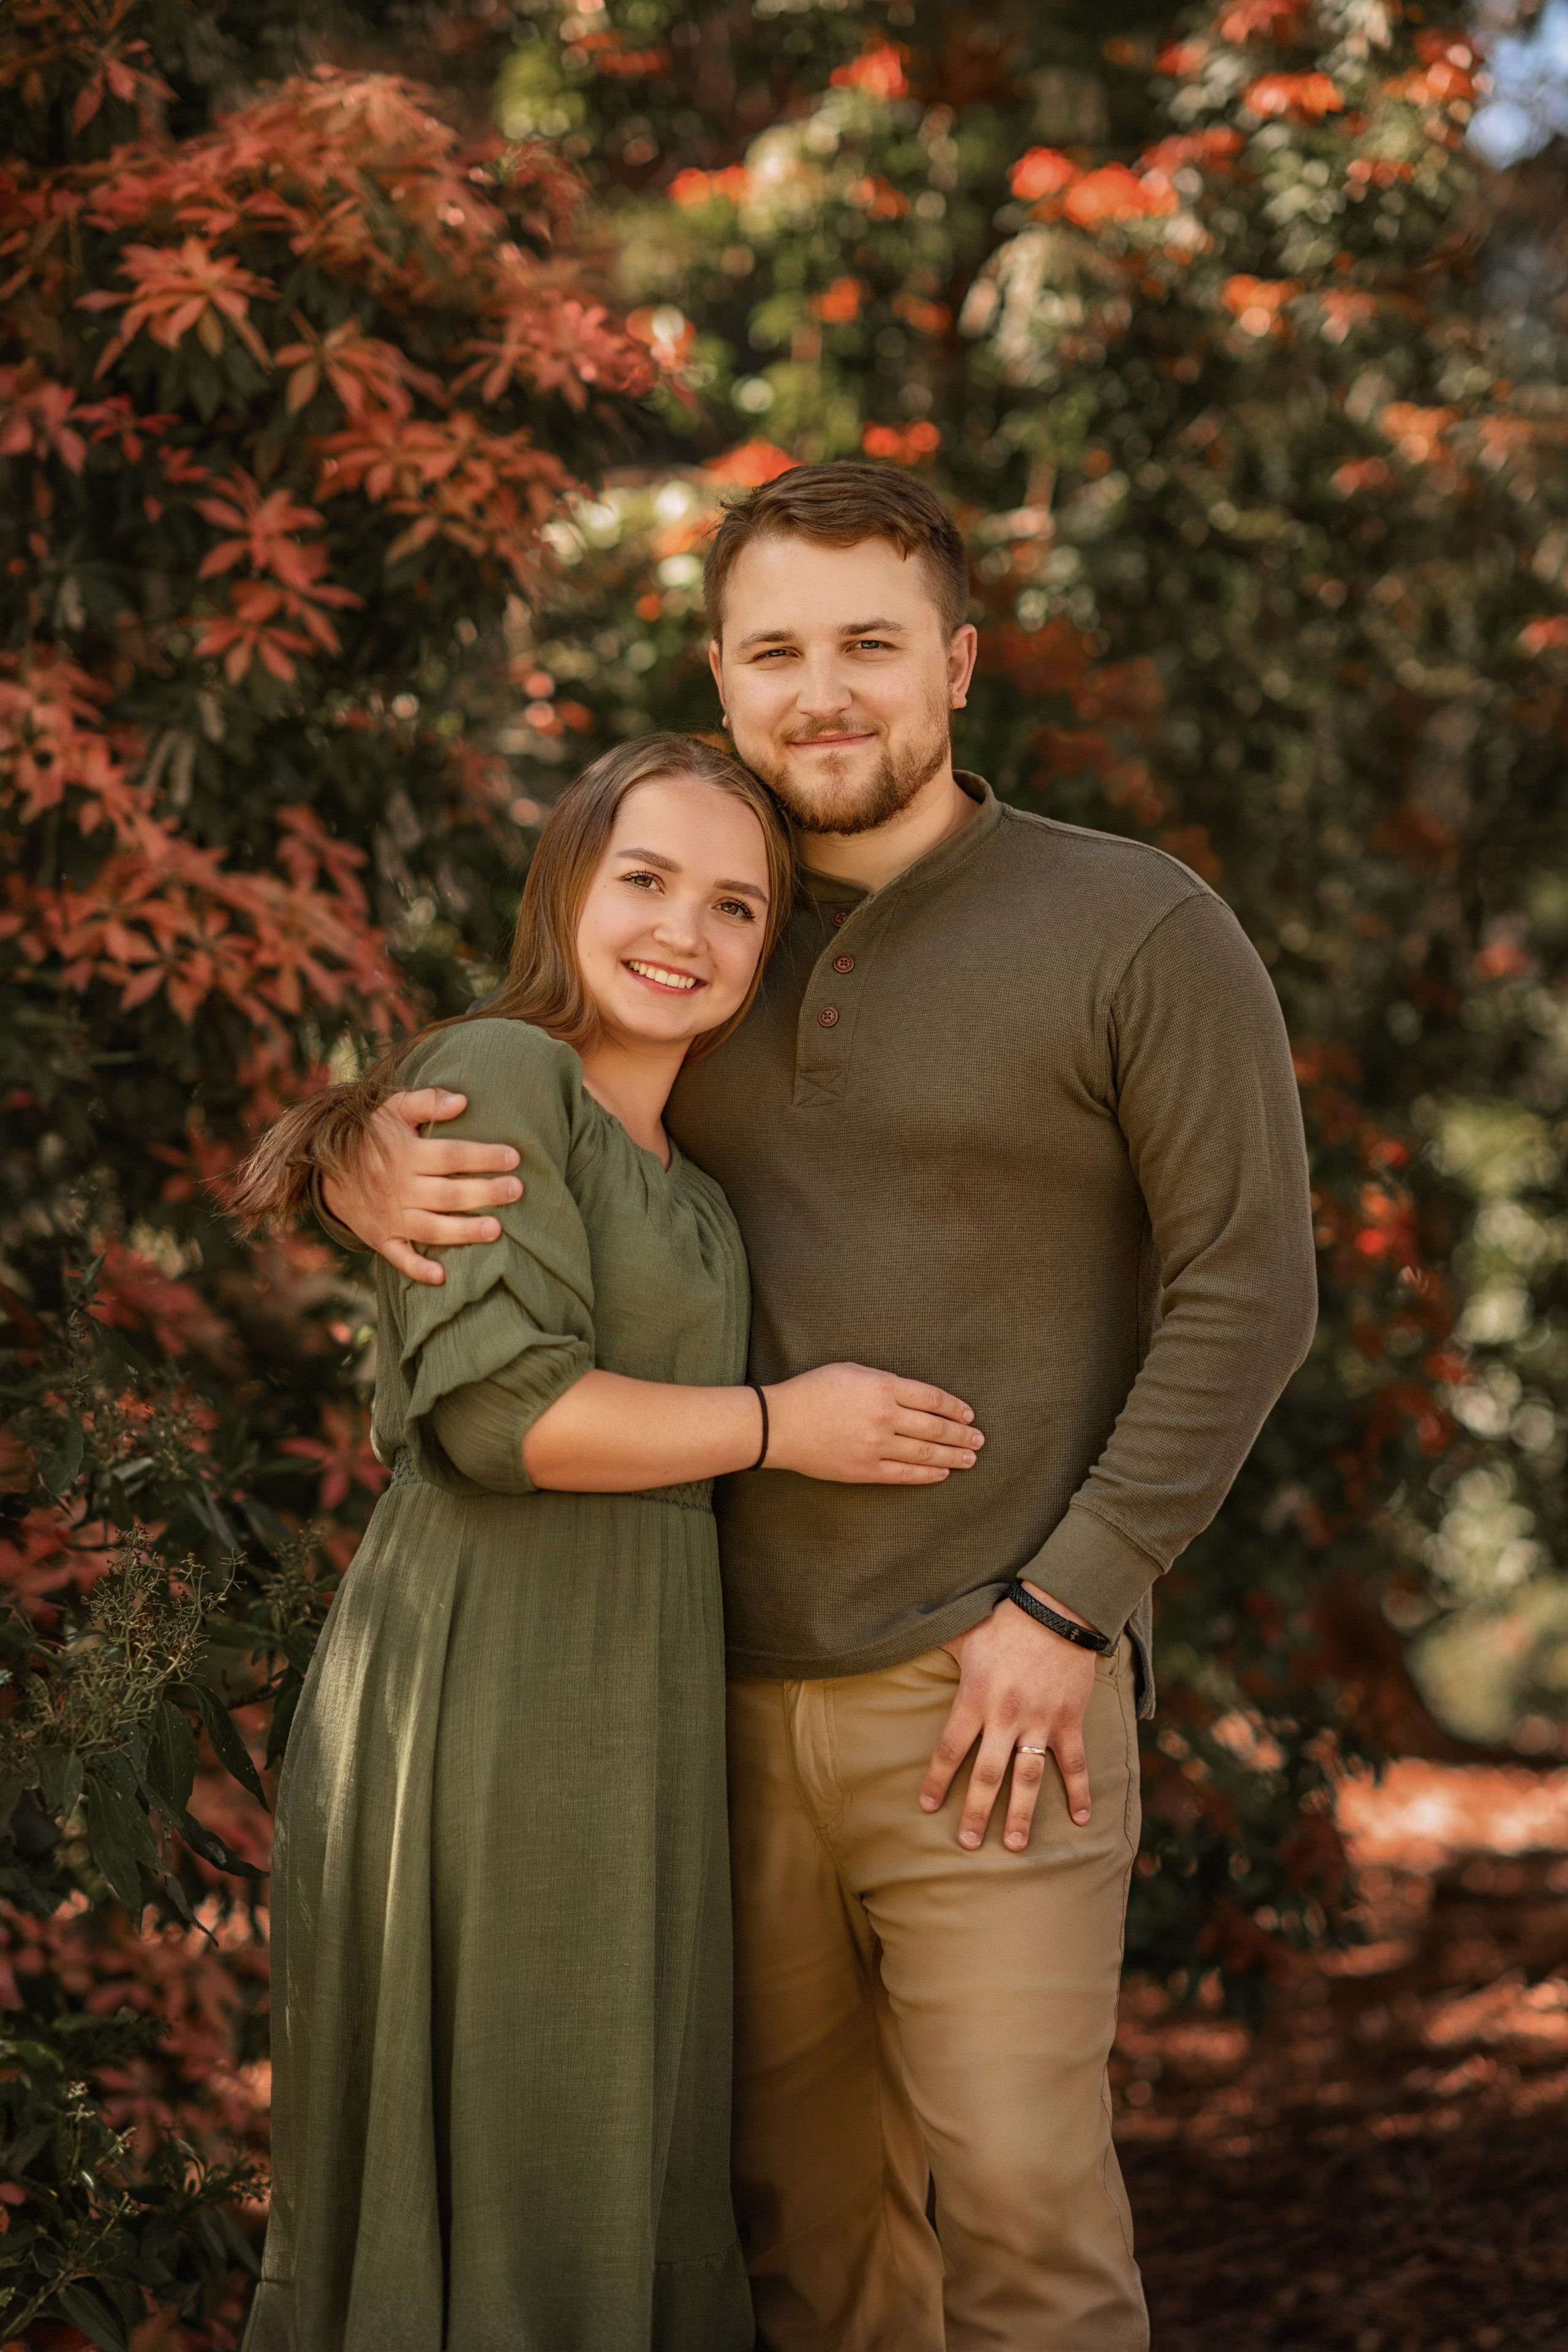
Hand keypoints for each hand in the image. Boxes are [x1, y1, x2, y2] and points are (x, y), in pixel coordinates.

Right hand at [322, 1089, 522, 1284]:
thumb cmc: (372, 1135)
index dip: (483, 1157)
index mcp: (403, 1154)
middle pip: (447, 1194)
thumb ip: (427, 1102)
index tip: (514, 1157)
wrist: (325, 1168)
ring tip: (496, 1230)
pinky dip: (418, 1269)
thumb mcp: (393, 1109)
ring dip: (463, 1232)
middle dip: (484, 1193)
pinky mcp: (380, 1238)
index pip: (451, 1156)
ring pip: (431, 1228)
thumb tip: (462, 1100)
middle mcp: (397, 1187)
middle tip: (517, 1190)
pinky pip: (399, 1257)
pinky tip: (442, 1276)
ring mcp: (389, 1216)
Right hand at [764, 1363, 982, 1485]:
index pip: (932, 1398)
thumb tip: (913, 1395)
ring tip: (970, 1458)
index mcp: (883, 1387)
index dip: (955, 1408)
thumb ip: (884, 1381)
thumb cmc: (812, 1391)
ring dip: (952, 1456)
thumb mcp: (851, 1371)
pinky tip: (942, 1473)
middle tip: (979, 1439)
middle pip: (935, 1427)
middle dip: (961, 1434)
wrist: (779, 1424)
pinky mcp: (864, 1469)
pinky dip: (927, 1474)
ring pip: (925, 1453)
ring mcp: (876, 1446)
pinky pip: (904, 1474)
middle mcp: (885, 1416)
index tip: (968, 1414)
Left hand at [920, 1582, 1099, 1848]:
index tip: (928, 1806)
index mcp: (974, 1698)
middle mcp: (1005, 1716)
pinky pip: (1075, 1762)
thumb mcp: (962, 1634)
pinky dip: (1080, 1791)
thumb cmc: (1003, 1621)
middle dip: (976, 1812)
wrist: (1056, 1610)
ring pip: (1028, 1778)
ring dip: (1022, 1814)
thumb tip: (902, 1643)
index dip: (937, 1780)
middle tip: (968, 1843)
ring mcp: (1040, 1721)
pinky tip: (1082, 1819)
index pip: (949, 1749)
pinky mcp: (1069, 1719)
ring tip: (1016, 1845)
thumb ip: (938, 1652)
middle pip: (987, 1775)